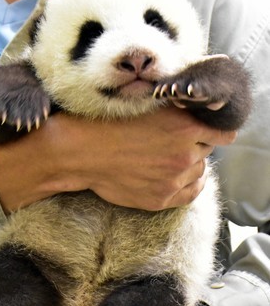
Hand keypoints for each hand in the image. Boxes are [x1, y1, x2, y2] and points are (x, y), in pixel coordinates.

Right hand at [0, 107, 235, 212]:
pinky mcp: (162, 199)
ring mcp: (174, 180)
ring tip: (172, 158)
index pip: (222, 132)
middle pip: (208, 150)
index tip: (207, 130)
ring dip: (192, 164)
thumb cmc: (112, 123)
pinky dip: (191, 184)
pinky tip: (181, 178)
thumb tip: (200, 113)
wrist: (84, 151)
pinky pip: (192, 193)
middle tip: (178, 141)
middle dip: (198, 144)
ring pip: (200, 171)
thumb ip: (179, 110)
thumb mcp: (149, 106)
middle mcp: (184, 155)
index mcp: (185, 127)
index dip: (214, 129)